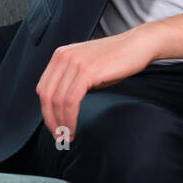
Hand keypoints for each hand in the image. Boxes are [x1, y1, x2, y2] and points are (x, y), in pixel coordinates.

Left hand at [35, 28, 156, 145]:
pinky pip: (71, 101)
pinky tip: (74, 128)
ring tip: (68, 136)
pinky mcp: (87, 71)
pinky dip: (70, 118)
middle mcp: (63, 57)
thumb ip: (72, 82)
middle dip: (51, 120)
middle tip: (59, 137)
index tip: (55, 127)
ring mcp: (75, 63)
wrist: (139, 45)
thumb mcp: (88, 68)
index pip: (43, 88)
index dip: (46, 111)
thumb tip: (62, 108)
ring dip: (61, 123)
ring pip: (58, 101)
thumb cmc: (117, 60)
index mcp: (60, 55)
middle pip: (46, 96)